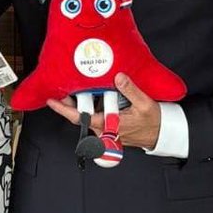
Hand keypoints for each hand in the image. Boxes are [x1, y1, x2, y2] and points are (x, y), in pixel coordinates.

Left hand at [47, 73, 161, 149]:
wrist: (161, 134)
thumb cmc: (153, 122)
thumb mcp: (144, 104)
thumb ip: (130, 90)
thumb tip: (118, 77)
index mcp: (107, 124)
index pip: (79, 117)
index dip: (63, 109)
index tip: (51, 100)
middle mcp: (103, 128)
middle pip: (79, 115)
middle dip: (69, 101)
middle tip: (61, 84)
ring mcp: (105, 128)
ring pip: (87, 114)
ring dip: (81, 101)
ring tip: (75, 84)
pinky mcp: (109, 126)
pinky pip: (96, 114)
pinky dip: (92, 103)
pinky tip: (93, 92)